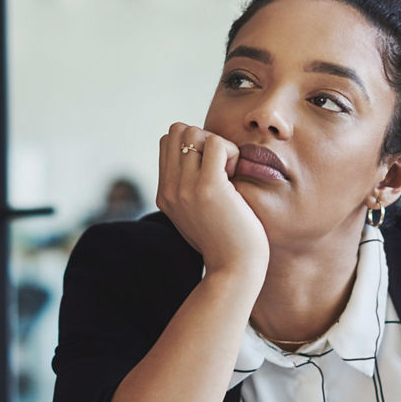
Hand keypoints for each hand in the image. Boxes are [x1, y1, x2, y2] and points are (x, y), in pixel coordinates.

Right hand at [156, 122, 268, 275]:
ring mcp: (185, 188)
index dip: (193, 145)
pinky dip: (231, 152)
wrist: (234, 270)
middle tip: (221, 168)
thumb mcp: (198, 214)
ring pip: (194, 132)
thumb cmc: (227, 242)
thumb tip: (202, 157)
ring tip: (229, 173)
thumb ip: (191, 189)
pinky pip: (216, 143)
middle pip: (176, 130)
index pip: (167, 142)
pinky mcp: (208, 188)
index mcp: (165, 194)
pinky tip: (235, 177)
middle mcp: (169, 190)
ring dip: (218, 145)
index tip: (211, 170)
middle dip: (202, 138)